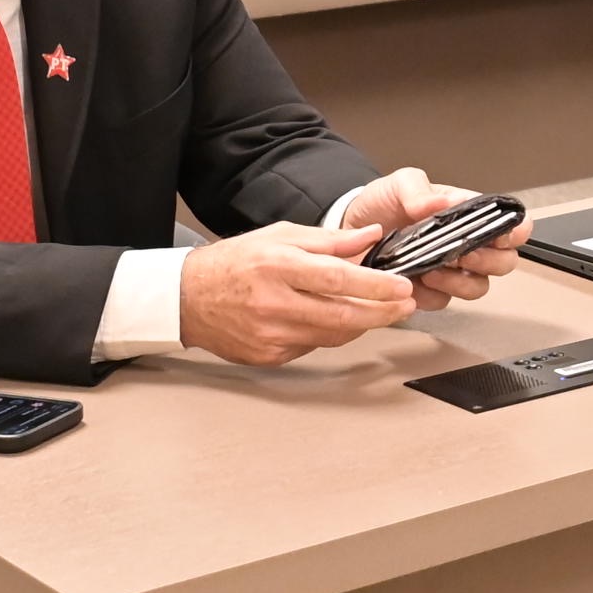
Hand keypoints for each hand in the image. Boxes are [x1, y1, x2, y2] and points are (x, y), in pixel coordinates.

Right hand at [175, 223, 418, 361]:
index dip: (375, 286)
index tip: (402, 287)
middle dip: (382, 313)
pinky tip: (334, 320)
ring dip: (361, 324)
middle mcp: (273, 303)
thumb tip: (370, 236)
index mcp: (276, 266)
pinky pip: (312, 346)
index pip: (337, 279)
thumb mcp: (279, 236)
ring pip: (332, 335)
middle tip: (405, 305)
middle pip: (342, 316)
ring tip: (379, 310)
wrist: (187, 299)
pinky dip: (330, 334)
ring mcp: (269, 335)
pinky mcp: (268, 356)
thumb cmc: (233, 263)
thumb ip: (328, 239)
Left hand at [323, 166, 522, 311]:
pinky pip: (443, 302)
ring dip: (461, 282)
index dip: (514, 232)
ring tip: (435, 268)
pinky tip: (417, 279)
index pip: (511, 226)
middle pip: (504, 263)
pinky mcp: (429, 292)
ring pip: (478, 288)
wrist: (350, 227)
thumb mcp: (400, 184)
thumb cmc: (382, 203)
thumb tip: (442, 204)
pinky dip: (432, 293)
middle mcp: (466, 245)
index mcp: (469, 215)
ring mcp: (450, 271)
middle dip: (489, 261)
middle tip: (465, 254)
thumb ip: (420, 190)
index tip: (501, 234)